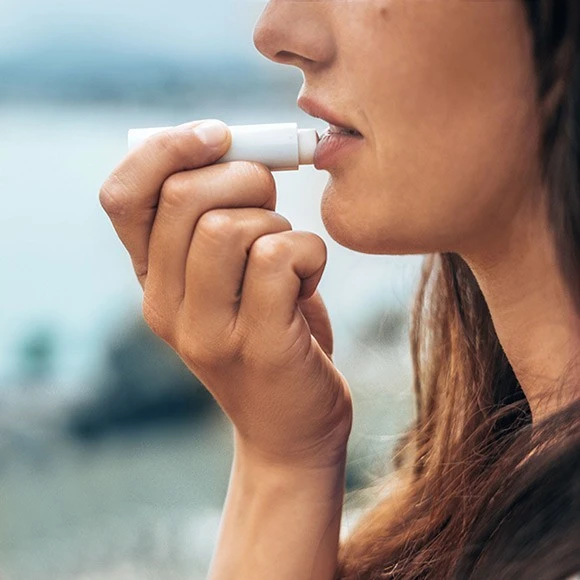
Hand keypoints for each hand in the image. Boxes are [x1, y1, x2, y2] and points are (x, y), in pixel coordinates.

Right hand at [100, 120, 352, 467]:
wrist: (291, 427)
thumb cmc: (271, 333)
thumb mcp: (230, 277)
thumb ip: (218, 220)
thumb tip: (235, 149)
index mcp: (153, 280)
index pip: (122, 197)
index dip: (166, 150)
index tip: (218, 137)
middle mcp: (165, 307)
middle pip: (183, 199)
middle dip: (244, 177)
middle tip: (271, 201)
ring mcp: (207, 332)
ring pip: (231, 228)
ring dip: (278, 223)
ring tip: (291, 257)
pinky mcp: (259, 348)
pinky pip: (279, 258)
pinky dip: (309, 252)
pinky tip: (310, 280)